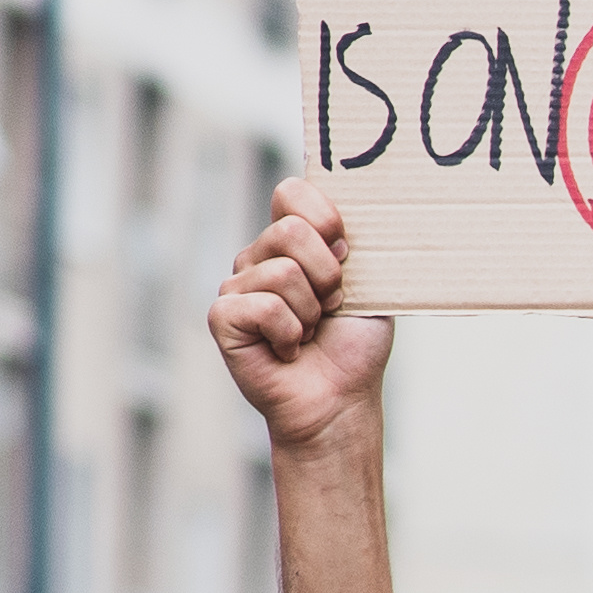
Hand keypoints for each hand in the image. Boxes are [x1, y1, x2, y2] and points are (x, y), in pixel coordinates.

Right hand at [210, 178, 389, 447]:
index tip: (346, 254)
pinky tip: (287, 349)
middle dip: (328, 276)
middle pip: (290, 231)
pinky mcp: (223, 317)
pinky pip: (263, 306)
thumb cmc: (354, 344)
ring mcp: (237, 286)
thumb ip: (353, 243)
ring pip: (283, 273)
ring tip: (309, 333)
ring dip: (311, 312)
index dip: (325, 219)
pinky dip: (289, 334)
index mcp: (292, 243)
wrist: (342, 399)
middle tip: (331, 307)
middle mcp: (259, 258)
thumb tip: (342, 214)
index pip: (292, 193)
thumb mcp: (369, 285)